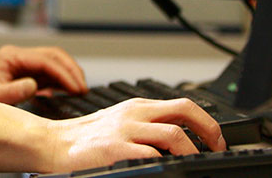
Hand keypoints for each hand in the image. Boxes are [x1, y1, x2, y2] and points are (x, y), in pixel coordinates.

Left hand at [0, 44, 87, 104]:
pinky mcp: (25, 73)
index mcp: (11, 56)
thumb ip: (13, 91)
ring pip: (53, 62)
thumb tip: (34, 86)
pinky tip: (68, 90)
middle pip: (53, 55)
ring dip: (68, 73)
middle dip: (71, 70)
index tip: (76, 88)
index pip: (45, 60)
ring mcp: (23, 63)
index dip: (64, 73)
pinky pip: (48, 73)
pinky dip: (61, 80)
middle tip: (83, 88)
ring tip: (80, 90)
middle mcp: (19, 56)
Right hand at [51, 97, 225, 169]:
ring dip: (191, 151)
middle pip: (184, 112)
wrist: (54, 143)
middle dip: (209, 132)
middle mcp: (135, 113)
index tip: (217, 140)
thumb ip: (148, 126)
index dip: (207, 122)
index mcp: (139, 106)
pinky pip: (151, 154)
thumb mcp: (121, 122)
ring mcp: (126, 130)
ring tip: (194, 163)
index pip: (183, 104)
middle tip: (217, 149)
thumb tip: (181, 139)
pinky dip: (165, 162)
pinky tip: (167, 168)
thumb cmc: (87, 137)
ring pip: (173, 134)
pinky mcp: (115, 149)